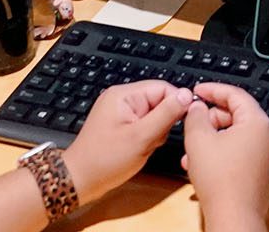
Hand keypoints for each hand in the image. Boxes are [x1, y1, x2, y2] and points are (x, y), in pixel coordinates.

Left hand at [60, 80, 192, 202]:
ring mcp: (120, 111)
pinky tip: (138, 149)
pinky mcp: (120, 123)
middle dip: (162, 123)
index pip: (163, 88)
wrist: (80, 180)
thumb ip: (166, 114)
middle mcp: (121, 98)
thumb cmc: (106, 160)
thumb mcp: (141, 137)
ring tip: (142, 147)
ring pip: (153, 115)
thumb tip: (188, 95)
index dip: (176, 105)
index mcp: (124, 95)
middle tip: (151, 141)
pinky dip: (146, 137)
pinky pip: (144, 124)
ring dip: (154, 132)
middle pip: (159, 101)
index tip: (180, 125)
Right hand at [182, 83, 268, 231]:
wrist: (234, 218)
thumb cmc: (221, 181)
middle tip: (193, 120)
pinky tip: (201, 164)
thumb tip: (198, 107)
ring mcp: (267, 155)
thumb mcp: (198, 139)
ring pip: (236, 135)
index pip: (235, 94)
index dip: (213, 90)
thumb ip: (196, 115)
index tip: (198, 90)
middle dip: (211, 117)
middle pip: (237, 114)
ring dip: (212, 137)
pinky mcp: (261, 171)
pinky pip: (240, 152)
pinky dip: (221, 152)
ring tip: (192, 148)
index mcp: (258, 122)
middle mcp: (268, 136)